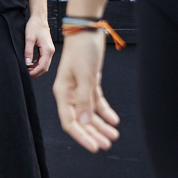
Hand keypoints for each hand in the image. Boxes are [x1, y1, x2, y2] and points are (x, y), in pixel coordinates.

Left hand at [24, 15, 55, 77]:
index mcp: (47, 50)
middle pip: (45, 68)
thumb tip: (27, 63)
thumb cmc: (34, 26)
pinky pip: (44, 60)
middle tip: (26, 73)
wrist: (39, 18)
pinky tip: (31, 63)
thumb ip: (28, 52)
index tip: (26, 73)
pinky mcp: (47, 49)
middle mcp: (50, 51)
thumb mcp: (29, 39)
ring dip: (36, 68)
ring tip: (27, 68)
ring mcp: (50, 50)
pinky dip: (38, 64)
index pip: (42, 66)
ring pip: (44, 65)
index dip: (34, 72)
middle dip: (36, 72)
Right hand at [52, 31, 120, 151]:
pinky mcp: (90, 82)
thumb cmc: (82, 49)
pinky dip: (105, 112)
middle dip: (94, 133)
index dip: (81, 136)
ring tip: (113, 135)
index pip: (70, 121)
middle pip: (81, 120)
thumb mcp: (85, 75)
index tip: (94, 147)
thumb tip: (84, 122)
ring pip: (90, 113)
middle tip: (107, 145)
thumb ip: (84, 100)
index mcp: (63, 93)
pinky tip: (114, 120)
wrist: (88, 29)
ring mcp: (80, 88)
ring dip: (101, 125)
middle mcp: (70, 93)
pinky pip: (97, 102)